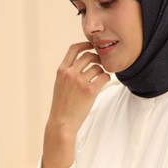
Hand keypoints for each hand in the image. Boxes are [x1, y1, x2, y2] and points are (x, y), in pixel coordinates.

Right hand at [41, 41, 109, 167]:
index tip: (91, 45)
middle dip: (97, 58)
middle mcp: (70, 74)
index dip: (85, 44)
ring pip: (97, 67)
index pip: (74, 49)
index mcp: (62, 70)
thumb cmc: (62, 104)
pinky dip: (106, 78)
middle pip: (88, 56)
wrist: (62, 122)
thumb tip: (82, 60)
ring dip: (101, 70)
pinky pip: (103, 77)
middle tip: (100, 64)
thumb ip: (68, 72)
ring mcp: (80, 82)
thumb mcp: (60, 84)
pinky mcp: (90, 91)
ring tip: (100, 77)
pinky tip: (104, 82)